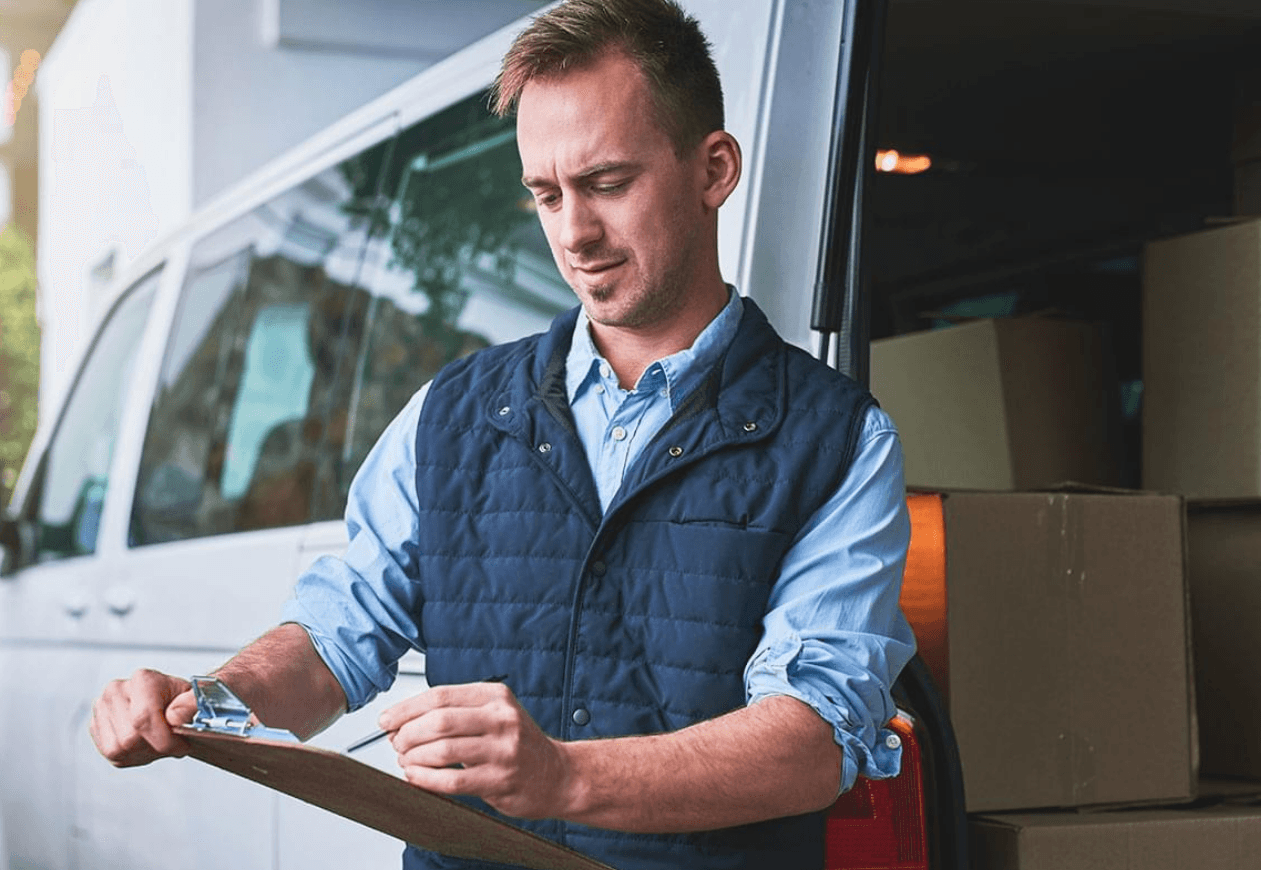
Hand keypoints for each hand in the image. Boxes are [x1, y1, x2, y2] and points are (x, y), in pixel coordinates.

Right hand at [89, 669, 195, 766]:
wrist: (169, 701)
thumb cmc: (182, 700)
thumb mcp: (198, 698)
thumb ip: (192, 705)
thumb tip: (175, 717)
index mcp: (143, 679)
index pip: (144, 718)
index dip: (164, 740)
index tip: (181, 745)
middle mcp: (116, 690)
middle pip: (130, 738)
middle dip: (156, 748)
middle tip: (172, 743)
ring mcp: (102, 707)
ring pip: (117, 749)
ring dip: (143, 753)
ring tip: (159, 741)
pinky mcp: (96, 725)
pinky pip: (110, 754)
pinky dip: (131, 756)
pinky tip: (145, 744)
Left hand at [380, 681, 572, 819]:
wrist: (557, 775)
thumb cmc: (517, 744)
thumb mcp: (494, 714)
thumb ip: (456, 713)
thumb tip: (404, 721)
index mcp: (496, 696)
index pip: (440, 695)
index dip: (407, 709)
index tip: (387, 720)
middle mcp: (502, 719)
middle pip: (439, 721)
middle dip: (408, 734)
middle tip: (396, 744)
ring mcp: (503, 750)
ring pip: (443, 750)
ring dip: (414, 758)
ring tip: (406, 762)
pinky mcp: (500, 780)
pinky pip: (452, 780)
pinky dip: (426, 780)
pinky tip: (417, 778)